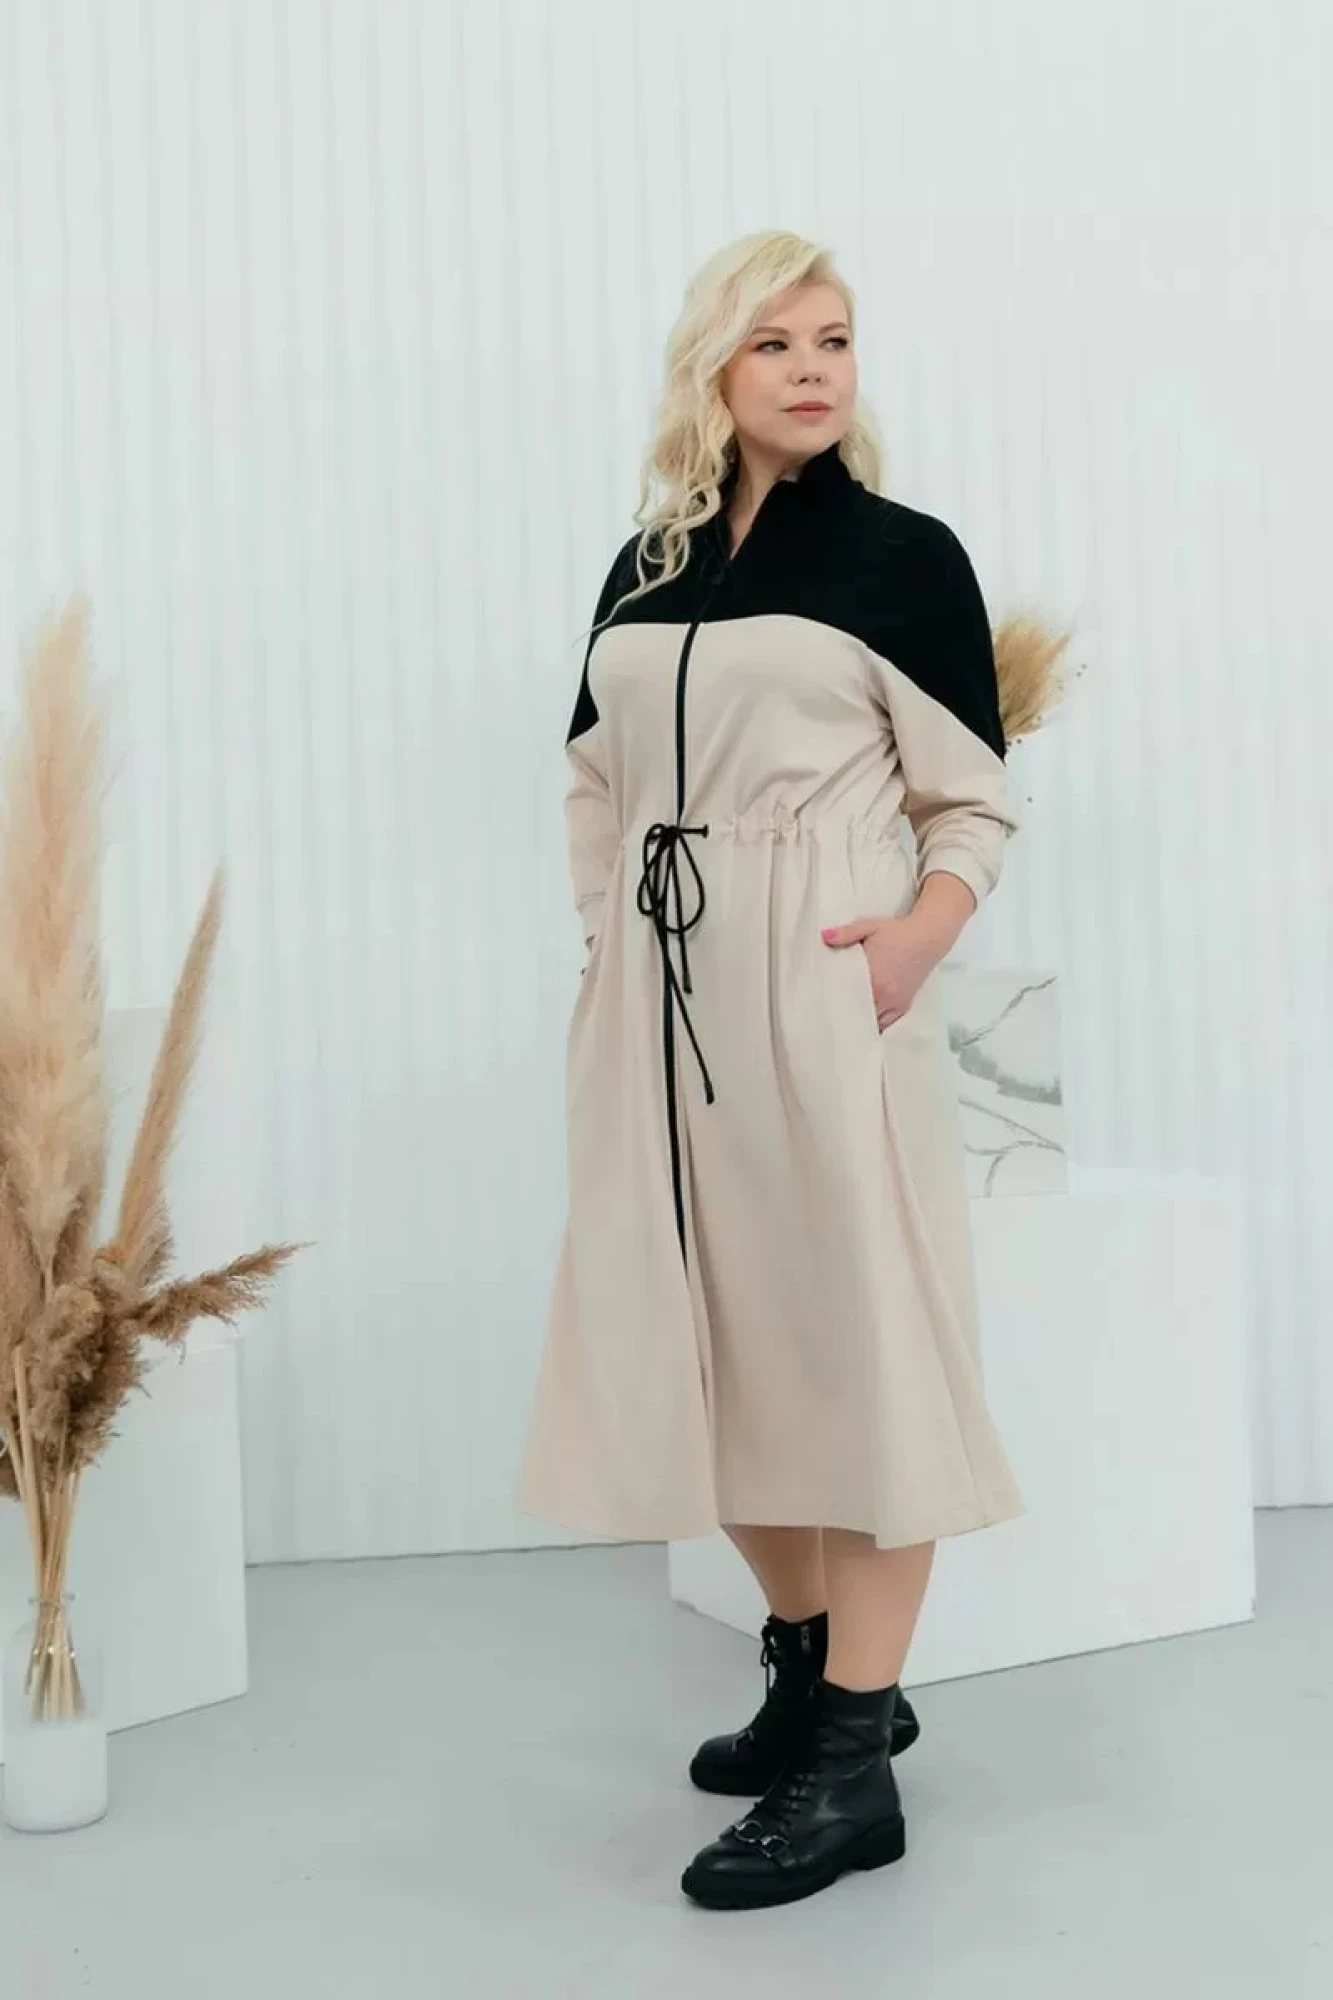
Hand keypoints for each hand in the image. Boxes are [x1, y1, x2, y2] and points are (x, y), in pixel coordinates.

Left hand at [820, 914, 942, 1029]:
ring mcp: (895, 1002)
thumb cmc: (897, 931)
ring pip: (872, 1023)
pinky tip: (865, 1026)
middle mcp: (884, 994)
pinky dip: (876, 1026)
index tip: (821, 1005)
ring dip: (860, 1022)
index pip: (847, 997)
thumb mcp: (869, 926)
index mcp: (872, 976)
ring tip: (845, 1023)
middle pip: (858, 1014)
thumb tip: (824, 936)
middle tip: (829, 1016)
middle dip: (845, 1015)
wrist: (928, 936)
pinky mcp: (904, 1005)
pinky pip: (887, 1024)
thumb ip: (846, 933)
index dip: (834, 1003)